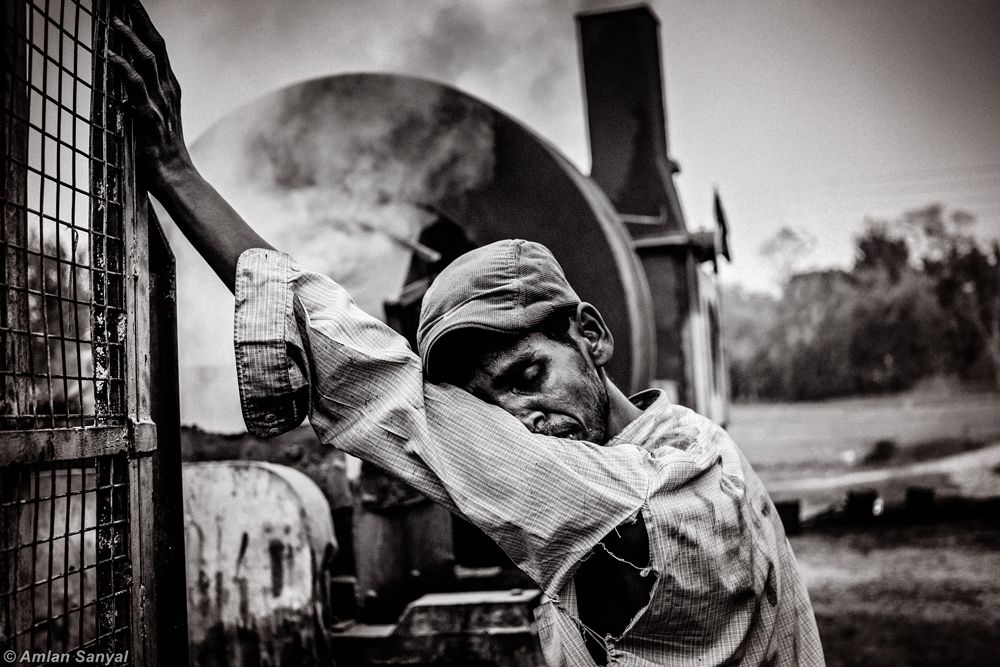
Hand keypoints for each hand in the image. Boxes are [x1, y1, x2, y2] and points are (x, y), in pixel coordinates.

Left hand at [108, 0, 191, 195]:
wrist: (176, 177)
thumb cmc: (161, 150)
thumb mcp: (155, 115)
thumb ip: (143, 94)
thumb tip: (121, 75)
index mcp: (169, 88)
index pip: (157, 47)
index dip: (143, 22)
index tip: (129, 3)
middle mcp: (167, 91)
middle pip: (155, 46)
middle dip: (140, 19)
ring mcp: (160, 104)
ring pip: (148, 62)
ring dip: (130, 39)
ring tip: (114, 20)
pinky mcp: (149, 118)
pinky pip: (136, 88)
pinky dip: (123, 69)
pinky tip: (110, 56)